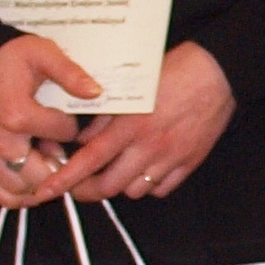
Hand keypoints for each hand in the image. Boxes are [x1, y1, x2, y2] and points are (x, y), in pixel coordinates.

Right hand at [0, 34, 98, 207]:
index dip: (70, 127)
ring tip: (44, 158)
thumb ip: (69, 71)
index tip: (66, 119)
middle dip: (58, 162)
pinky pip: (0, 195)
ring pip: (21, 189)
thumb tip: (95, 91)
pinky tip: (33, 177)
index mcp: (13, 110)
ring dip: (41, 181)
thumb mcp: (41, 52)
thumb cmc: (11, 63)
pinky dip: (21, 194)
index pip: (60, 133)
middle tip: (58, 147)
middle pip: (39, 172)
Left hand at [55, 42, 234, 199]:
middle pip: (109, 186)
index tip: (47, 190)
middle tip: (79, 186)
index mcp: (131, 124)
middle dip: (87, 191)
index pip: (89, 160)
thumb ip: (104, 117)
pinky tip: (144, 170)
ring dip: (120, 186)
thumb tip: (82, 140)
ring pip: (134, 191)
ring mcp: (171, 158)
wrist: (217, 74)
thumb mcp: (130, 87)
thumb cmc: (174, 72)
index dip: (65, 179)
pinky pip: (162, 189)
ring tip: (116, 171)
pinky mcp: (189, 163)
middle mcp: (149, 146)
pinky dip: (148, 185)